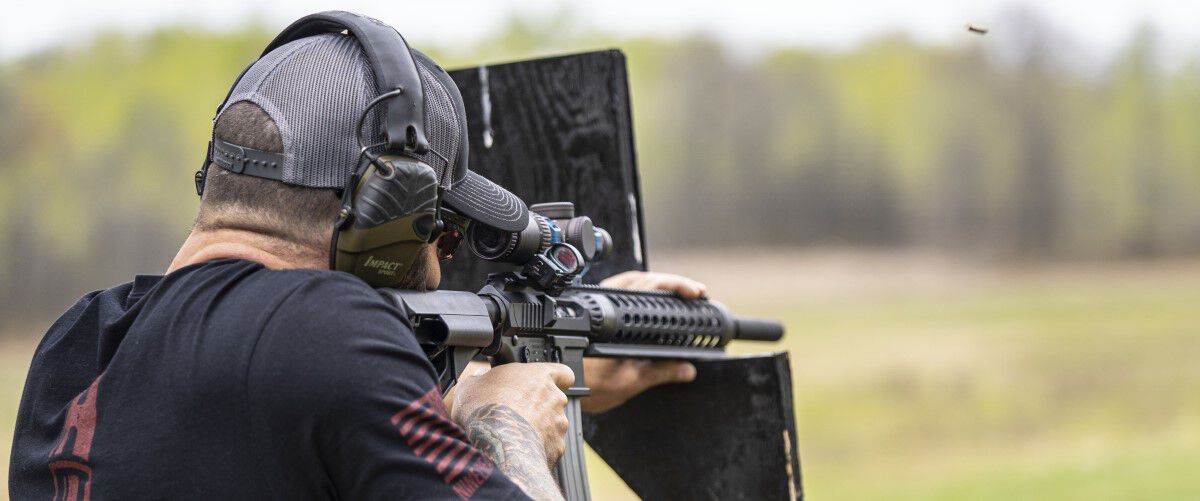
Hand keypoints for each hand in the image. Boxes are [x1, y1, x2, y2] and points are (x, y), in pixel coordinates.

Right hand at [451, 362, 573, 463]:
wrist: (498, 444)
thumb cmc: (487, 410)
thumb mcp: (471, 385)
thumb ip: (480, 378)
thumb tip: (479, 378)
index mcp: (539, 376)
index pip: (563, 373)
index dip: (556, 379)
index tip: (543, 385)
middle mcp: (554, 398)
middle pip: (554, 400)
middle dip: (539, 407)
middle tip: (517, 413)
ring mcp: (559, 423)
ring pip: (553, 424)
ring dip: (538, 428)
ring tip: (514, 434)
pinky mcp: (557, 446)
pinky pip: (550, 445)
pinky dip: (538, 448)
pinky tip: (519, 449)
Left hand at [579, 271, 705, 412]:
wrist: (559, 391)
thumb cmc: (584, 386)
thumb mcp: (628, 381)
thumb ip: (661, 372)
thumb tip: (686, 368)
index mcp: (614, 320)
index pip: (649, 288)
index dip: (675, 285)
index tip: (694, 292)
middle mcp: (603, 306)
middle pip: (642, 279)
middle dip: (671, 282)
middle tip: (695, 292)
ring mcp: (598, 306)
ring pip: (630, 283)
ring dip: (656, 285)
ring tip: (681, 294)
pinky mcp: (596, 316)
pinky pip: (620, 295)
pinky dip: (641, 295)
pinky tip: (654, 304)